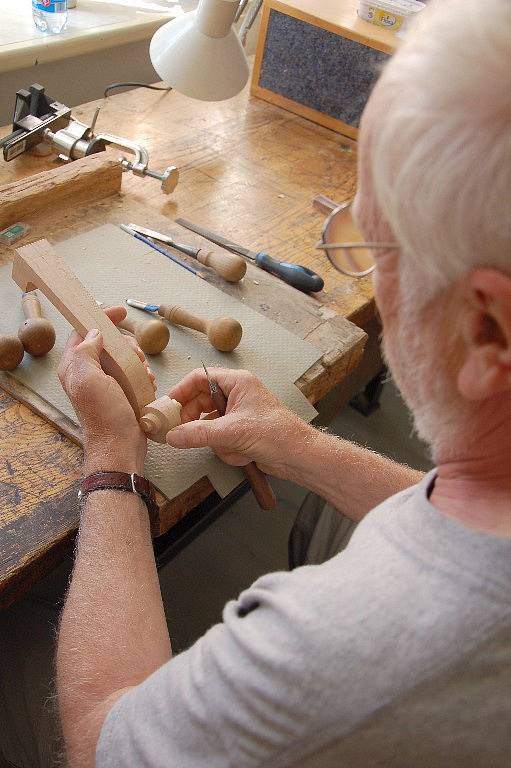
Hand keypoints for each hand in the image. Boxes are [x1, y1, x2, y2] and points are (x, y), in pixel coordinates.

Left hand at [58, 307, 155, 474]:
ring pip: (123, 356)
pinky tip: (147, 382)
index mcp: (74, 366)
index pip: (83, 331)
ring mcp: (105, 382)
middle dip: (126, 345)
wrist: (121, 446)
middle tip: (137, 356)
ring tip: (144, 373)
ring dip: (137, 360)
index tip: (120, 312)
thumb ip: (86, 351)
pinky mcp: (121, 392)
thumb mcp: (88, 379)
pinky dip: (143, 373)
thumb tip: (95, 332)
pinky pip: (133, 372)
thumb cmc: (104, 415)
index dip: (100, 318)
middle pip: (108, 342)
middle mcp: (88, 372)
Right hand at [166, 367, 309, 477]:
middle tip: (182, 433)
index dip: (180, 392)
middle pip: (200, 403)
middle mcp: (236, 394)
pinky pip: (220, 439)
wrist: (298, 457)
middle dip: (197, 422)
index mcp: (237, 382)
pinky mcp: (240, 432)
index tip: (167, 407)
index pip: (199, 378)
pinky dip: (227, 449)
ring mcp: (238, 414)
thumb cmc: (276, 434)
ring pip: (209, 425)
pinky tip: (242, 454)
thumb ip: (197, 433)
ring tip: (232, 447)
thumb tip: (172, 435)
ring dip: (217, 441)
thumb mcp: (231, 432)